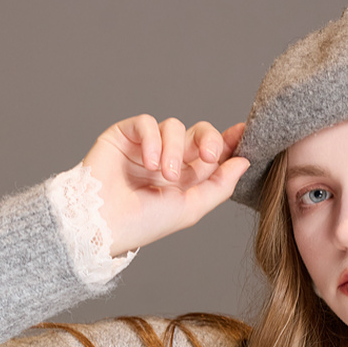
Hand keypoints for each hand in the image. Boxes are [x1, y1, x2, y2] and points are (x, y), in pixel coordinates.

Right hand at [82, 115, 250, 256]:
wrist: (103, 223)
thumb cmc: (144, 222)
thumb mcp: (191, 208)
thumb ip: (219, 186)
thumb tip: (244, 162)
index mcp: (186, 177)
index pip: (211, 152)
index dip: (228, 141)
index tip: (244, 133)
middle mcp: (168, 158)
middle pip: (198, 132)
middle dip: (208, 140)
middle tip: (207, 157)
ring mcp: (146, 145)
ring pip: (173, 126)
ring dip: (174, 150)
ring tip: (164, 175)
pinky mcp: (124, 135)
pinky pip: (146, 123)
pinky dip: (152, 140)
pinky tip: (149, 163)